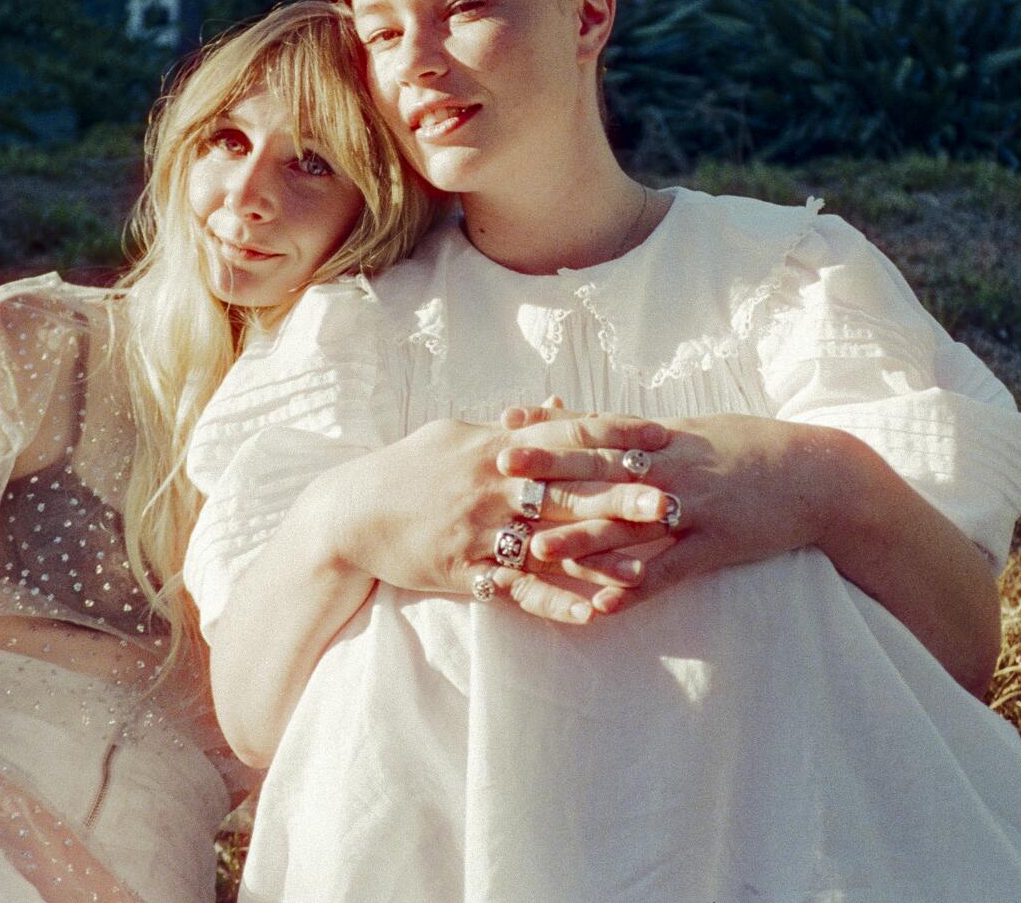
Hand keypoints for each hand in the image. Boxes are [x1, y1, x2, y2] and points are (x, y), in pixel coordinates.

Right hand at [323, 411, 673, 624]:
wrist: (349, 512)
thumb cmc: (411, 468)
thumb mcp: (460, 435)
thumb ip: (517, 426)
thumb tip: (561, 406)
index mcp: (496, 445)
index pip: (566, 434)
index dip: (615, 434)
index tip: (660, 435)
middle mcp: (492, 485)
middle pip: (568, 489)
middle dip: (622, 496)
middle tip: (671, 501)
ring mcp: (478, 530)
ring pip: (547, 544)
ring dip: (597, 557)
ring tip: (644, 568)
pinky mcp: (462, 570)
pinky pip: (515, 589)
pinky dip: (554, 602)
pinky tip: (592, 614)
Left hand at [506, 411, 833, 604]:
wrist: (816, 475)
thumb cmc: (745, 449)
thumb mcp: (688, 430)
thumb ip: (630, 431)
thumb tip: (575, 415)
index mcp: (664, 439)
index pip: (598, 432)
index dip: (552, 433)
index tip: (506, 430)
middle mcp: (673, 468)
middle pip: (603, 469)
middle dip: (551, 471)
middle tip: (502, 472)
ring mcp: (695, 508)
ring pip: (630, 524)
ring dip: (582, 537)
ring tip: (537, 550)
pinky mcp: (716, 545)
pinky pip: (671, 570)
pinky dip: (636, 587)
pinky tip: (603, 605)